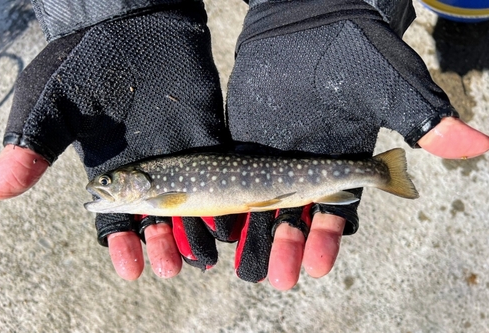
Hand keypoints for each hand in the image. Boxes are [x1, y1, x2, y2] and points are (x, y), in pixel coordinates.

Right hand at [0, 3, 233, 278]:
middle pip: (156, 221)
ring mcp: (178, 155)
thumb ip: (34, 145)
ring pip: (190, 206)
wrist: (131, 25)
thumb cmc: (86, 61)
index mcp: (110, 170)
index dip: (122, 246)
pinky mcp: (206, 136)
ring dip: (195, 233)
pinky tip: (229, 220)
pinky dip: (224, 199)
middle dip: (161, 246)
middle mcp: (145, 170)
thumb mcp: (52, 103)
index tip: (130, 269)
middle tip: (169, 267)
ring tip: (202, 256)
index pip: (114, 220)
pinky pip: (219, 174)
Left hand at [225, 0, 488, 289]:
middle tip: (277, 278)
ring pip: (262, 209)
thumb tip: (475, 146)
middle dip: (288, 249)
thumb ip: (420, 117)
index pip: (337, 213)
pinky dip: (226, 204)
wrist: (303, 19)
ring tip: (246, 267)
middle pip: (297, 220)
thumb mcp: (386, 84)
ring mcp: (272, 156)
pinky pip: (233, 180)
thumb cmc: (349, 47)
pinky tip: (217, 227)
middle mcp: (306, 166)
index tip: (317, 266)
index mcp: (340, 162)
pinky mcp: (244, 142)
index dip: (326, 240)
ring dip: (255, 238)